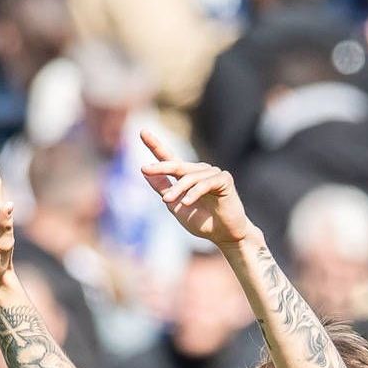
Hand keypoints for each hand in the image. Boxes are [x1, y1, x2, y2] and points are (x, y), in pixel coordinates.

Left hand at [136, 126, 258, 249]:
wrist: (224, 235)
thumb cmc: (202, 222)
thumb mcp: (175, 206)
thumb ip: (162, 188)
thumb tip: (144, 171)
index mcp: (187, 176)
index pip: (169, 158)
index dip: (156, 145)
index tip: (142, 132)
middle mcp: (199, 171)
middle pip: (176, 165)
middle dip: (160, 168)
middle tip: (145, 169)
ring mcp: (213, 173)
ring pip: (189, 177)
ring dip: (177, 190)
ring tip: (167, 201)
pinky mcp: (224, 179)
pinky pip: (205, 183)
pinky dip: (194, 193)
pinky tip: (186, 202)